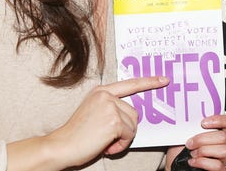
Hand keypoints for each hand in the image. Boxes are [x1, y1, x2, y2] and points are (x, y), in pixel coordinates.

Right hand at [47, 76, 168, 167]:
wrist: (62, 146)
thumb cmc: (77, 134)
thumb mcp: (93, 111)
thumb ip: (110, 106)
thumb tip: (131, 114)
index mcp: (101, 91)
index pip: (130, 83)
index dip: (149, 82)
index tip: (164, 79)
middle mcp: (106, 95)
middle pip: (134, 112)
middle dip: (126, 128)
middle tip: (109, 138)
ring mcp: (110, 106)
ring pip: (133, 124)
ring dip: (123, 138)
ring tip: (106, 142)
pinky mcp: (114, 120)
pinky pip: (129, 134)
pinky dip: (121, 145)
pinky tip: (107, 146)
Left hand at [168, 114, 225, 170]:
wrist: (178, 166)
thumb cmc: (183, 151)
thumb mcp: (188, 135)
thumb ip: (194, 126)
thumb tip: (189, 117)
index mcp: (220, 132)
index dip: (219, 120)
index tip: (203, 123)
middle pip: (223, 137)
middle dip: (203, 139)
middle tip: (189, 143)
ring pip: (223, 150)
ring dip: (203, 151)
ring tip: (192, 153)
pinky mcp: (223, 170)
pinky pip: (218, 165)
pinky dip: (203, 162)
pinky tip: (193, 161)